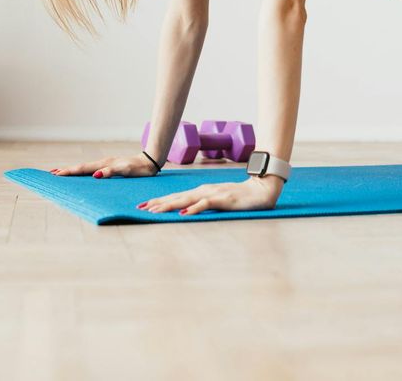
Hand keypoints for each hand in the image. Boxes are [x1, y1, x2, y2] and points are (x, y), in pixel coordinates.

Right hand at [49, 152, 159, 177]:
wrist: (150, 162)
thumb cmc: (139, 168)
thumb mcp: (126, 171)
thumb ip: (111, 172)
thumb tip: (95, 175)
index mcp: (104, 164)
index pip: (83, 169)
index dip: (69, 172)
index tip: (56, 174)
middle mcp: (103, 163)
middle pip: (81, 167)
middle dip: (67, 170)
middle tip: (51, 173)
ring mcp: (106, 164)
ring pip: (85, 167)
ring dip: (73, 170)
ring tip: (61, 173)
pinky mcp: (110, 166)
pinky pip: (92, 169)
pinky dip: (83, 171)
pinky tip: (82, 174)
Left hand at [136, 175, 283, 215]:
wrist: (261, 189)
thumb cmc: (240, 196)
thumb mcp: (218, 199)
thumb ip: (204, 203)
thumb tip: (187, 210)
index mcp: (202, 191)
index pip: (177, 196)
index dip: (160, 200)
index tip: (143, 205)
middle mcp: (204, 190)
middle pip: (177, 197)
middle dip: (158, 203)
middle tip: (141, 208)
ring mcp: (213, 194)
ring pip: (187, 199)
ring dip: (170, 205)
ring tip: (155, 211)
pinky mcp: (223, 199)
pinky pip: (205, 204)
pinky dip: (194, 208)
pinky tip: (184, 213)